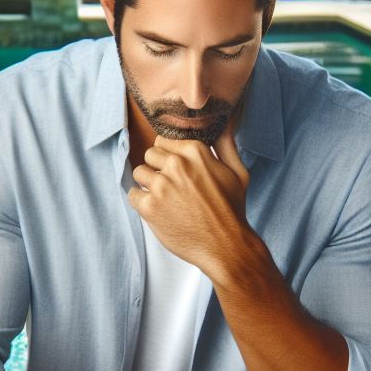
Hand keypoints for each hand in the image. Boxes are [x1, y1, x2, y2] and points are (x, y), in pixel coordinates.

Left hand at [128, 132, 250, 279]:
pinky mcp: (149, 207)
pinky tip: (158, 210)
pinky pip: (133, 194)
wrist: (226, 246)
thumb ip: (226, 145)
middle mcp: (176, 164)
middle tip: (172, 187)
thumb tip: (224, 124)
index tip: (176, 170)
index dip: (168, 155)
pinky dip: (141, 202)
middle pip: (150, 154)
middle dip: (158, 168)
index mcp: (195, 151)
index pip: (163, 140)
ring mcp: (161, 186)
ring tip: (165, 199)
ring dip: (148, 185)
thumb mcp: (238, 173)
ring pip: (139, 173)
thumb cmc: (232, 210)